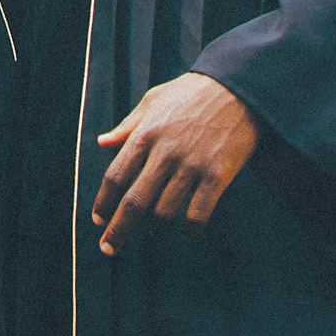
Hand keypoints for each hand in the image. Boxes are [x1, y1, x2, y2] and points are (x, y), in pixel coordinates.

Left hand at [91, 72, 259, 255]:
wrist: (238, 86)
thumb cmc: (191, 93)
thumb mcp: (153, 101)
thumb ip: (128, 125)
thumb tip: (102, 142)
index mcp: (145, 135)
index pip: (115, 176)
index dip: (103, 203)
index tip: (98, 220)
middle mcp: (164, 153)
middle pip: (134, 201)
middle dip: (118, 230)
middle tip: (108, 249)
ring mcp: (191, 165)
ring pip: (164, 211)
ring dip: (155, 231)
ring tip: (153, 235)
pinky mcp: (217, 174)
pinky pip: (199, 213)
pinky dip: (190, 230)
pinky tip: (188, 235)